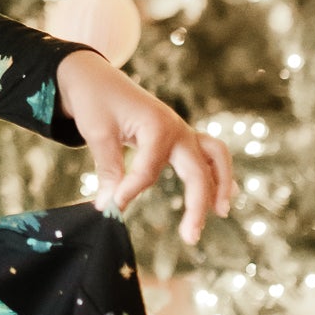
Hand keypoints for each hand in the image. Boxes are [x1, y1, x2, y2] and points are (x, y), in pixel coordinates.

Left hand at [55, 50, 235, 244]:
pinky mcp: (179, 136)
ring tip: (220, 212)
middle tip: (190, 238)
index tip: (111, 206)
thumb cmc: (95, 101)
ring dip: (220, 184)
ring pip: (215, 158)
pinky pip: (207, 154)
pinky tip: (217, 197)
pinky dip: (215, 173)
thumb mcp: (97, 134)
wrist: (93, 76)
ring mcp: (182, 131)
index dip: (131, 191)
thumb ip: (108, 170)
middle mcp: (178, 129)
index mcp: (158, 126)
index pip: (150, 171)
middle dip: (198, 204)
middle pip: (198, 171)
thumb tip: (107, 206)